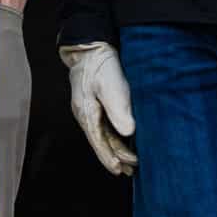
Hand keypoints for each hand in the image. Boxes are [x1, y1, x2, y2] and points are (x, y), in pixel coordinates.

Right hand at [60, 42, 135, 175]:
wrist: (90, 46)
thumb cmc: (100, 65)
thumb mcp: (110, 85)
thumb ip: (118, 109)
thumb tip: (128, 132)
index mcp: (87, 113)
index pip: (98, 142)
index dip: (109, 158)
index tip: (119, 170)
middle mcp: (85, 114)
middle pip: (101, 141)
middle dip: (115, 157)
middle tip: (131, 170)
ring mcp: (89, 108)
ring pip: (103, 135)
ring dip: (116, 149)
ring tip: (129, 162)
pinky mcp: (94, 102)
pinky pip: (104, 126)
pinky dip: (115, 136)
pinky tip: (124, 140)